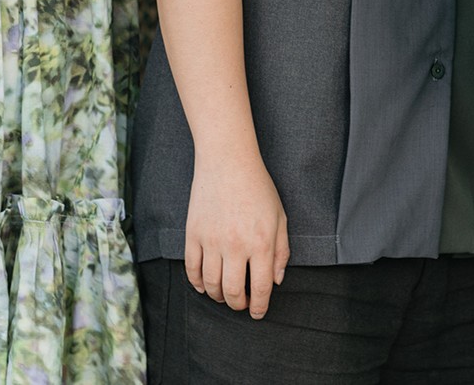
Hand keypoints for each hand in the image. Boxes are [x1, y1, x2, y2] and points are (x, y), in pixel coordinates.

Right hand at [184, 151, 288, 318]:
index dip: (258, 306)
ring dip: (217, 296)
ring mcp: (211, 241)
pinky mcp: (193, 234)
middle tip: (241, 304)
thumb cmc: (258, 187)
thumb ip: (281, 251)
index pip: (260, 288)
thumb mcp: (280, 216)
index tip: (257, 313)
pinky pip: (191, 269)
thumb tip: (276, 280)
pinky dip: (196, 283)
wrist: (227, 161)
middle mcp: (236, 246)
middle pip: (232, 292)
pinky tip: (203, 285)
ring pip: (210, 285)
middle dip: (238, 304)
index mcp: (261, 243)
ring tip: (224, 295)